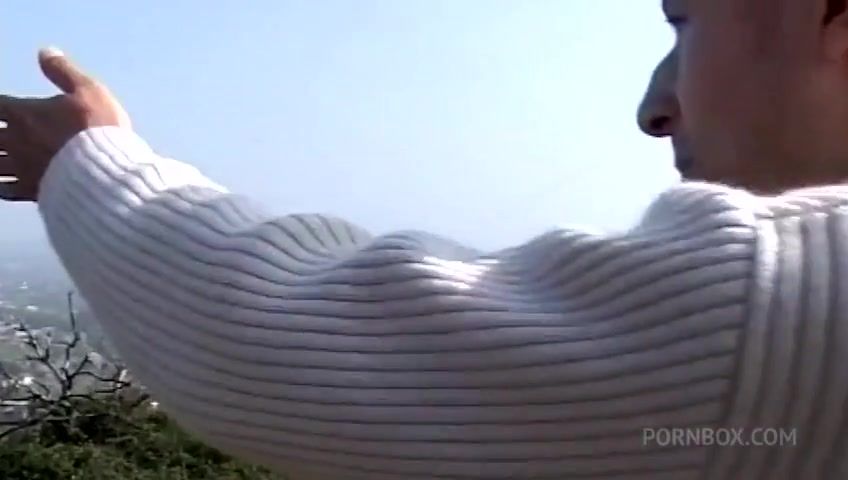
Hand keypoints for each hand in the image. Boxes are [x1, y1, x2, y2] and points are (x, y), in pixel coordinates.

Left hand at [0, 47, 131, 201]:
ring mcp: (21, 167)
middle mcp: (15, 140)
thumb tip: (46, 52)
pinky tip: (1, 185)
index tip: (1, 107)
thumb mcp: (89, 90)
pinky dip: (0, 186)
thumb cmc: (98, 129)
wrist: (106, 172)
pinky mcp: (30, 190)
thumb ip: (63, 71)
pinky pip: (4, 190)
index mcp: (24, 114)